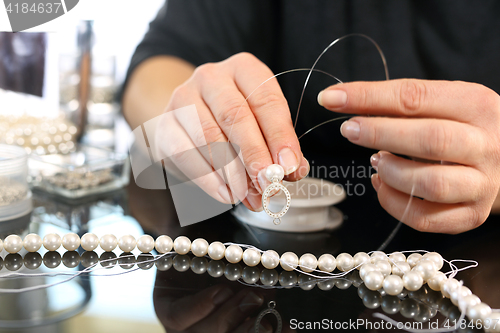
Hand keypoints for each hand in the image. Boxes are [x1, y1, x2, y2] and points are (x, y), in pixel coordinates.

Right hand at [153, 53, 308, 210]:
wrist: (189, 121)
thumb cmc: (233, 123)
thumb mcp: (261, 125)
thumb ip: (278, 145)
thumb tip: (293, 170)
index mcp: (243, 69)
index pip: (265, 100)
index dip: (280, 135)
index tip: (290, 165)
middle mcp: (211, 77)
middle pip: (235, 115)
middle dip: (255, 154)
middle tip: (268, 183)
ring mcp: (183, 98)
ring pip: (209, 136)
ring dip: (233, 172)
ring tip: (250, 196)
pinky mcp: (165, 125)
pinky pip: (185, 153)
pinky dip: (209, 179)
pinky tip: (226, 194)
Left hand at [318, 79, 499, 232]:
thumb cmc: (460, 127)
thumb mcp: (441, 103)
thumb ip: (399, 103)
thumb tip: (342, 101)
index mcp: (476, 104)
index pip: (415, 97)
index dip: (368, 97)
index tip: (331, 98)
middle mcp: (486, 145)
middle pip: (430, 139)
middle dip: (379, 134)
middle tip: (349, 130)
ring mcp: (482, 184)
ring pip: (431, 184)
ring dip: (391, 172)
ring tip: (376, 161)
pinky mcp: (471, 214)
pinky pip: (427, 218)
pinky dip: (393, 203)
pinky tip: (382, 186)